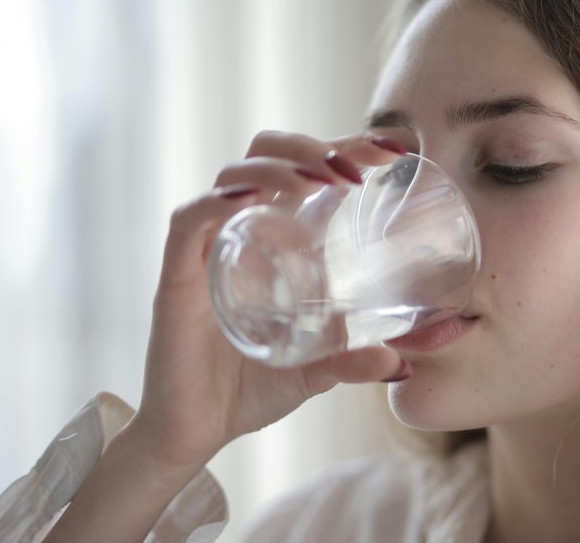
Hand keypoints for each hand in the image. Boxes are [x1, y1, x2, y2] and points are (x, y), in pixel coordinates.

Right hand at [128, 131, 409, 469]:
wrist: (194, 434)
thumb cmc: (250, 388)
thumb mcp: (316, 370)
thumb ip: (354, 361)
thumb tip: (403, 366)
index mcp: (274, 237)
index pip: (306, 168)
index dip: (346, 147)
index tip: (393, 150)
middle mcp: (240, 231)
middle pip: (266, 153)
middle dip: (312, 146)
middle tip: (356, 169)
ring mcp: (207, 250)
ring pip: (233, 175)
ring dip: (279, 166)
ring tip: (320, 180)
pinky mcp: (176, 277)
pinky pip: (189, 221)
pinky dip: (216, 201)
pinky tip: (251, 197)